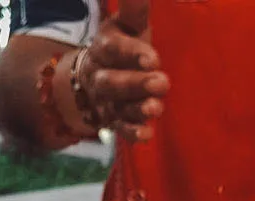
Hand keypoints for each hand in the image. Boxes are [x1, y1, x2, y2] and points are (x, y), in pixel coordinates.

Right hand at [76, 0, 169, 140]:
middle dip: (135, 84)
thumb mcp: (127, 25)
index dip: (131, 54)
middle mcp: (100, 75)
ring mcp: (105, 101)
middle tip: (161, 81)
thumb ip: (134, 8)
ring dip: (136, 109)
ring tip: (156, 108)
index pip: (113, 49)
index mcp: (105, 47)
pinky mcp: (113, 121)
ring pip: (117, 107)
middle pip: (112, 82)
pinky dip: (132, 133)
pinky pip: (120, 129)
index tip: (153, 58)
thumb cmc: (123, 45)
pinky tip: (147, 135)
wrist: (93, 77)